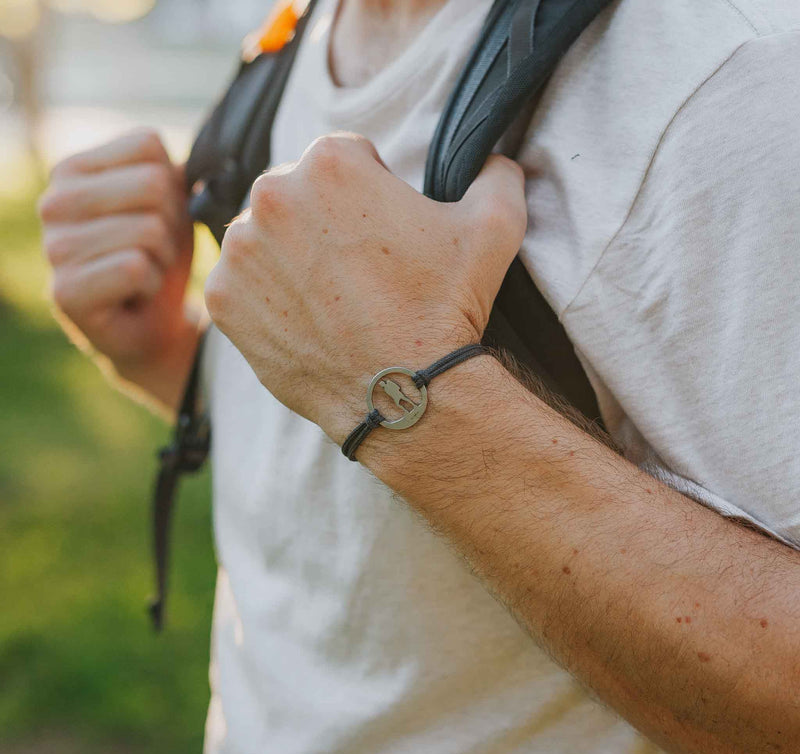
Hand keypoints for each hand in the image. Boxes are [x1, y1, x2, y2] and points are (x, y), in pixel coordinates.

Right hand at [39, 129, 195, 384]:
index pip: (147, 145)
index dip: (174, 186)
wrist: (153, 328)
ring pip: (149, 229)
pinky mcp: (65, 291)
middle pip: (153, 184)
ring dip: (164, 258)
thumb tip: (206, 156)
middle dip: (173, 224)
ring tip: (145, 272)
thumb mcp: (174, 205)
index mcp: (74, 170)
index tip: (161, 218)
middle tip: (157, 251)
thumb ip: (176, 171)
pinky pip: (135, 268)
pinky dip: (151, 284)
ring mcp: (53, 247)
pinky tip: (135, 294)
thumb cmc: (161, 259)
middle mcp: (53, 202)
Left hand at [204, 133, 526, 440]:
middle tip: (359, 271)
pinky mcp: (223, 300)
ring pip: (265, 238)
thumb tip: (493, 159)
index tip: (385, 234)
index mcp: (330, 162)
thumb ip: (494, 173)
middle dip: (325, 221)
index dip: (372, 194)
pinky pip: (243, 285)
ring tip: (334, 299)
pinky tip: (306, 320)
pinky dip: (267, 299)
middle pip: (298, 195)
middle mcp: (272, 195)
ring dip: (291, 257)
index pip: (346, 160)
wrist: (405, 392)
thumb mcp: (495, 225)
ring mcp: (240, 250)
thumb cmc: (446, 307)